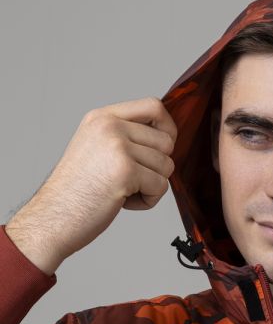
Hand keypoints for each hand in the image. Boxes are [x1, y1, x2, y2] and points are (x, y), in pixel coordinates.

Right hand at [5, 96, 177, 273]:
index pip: (153, 106)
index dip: (167, 129)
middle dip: (158, 168)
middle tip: (132, 181)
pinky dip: (148, 201)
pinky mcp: (126, 170)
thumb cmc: (76, 191)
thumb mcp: (96, 148)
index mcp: (102, 117)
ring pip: (166, 165)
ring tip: (123, 192)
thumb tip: (166, 138)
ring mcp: (117, 146)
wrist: (53, 216)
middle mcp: (109, 126)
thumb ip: (125, 137)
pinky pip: (160, 186)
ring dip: (151, 187)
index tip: (161, 151)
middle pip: (166, 141)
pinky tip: (123, 203)